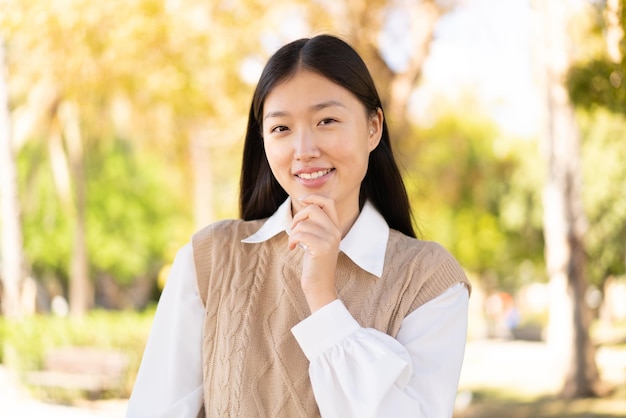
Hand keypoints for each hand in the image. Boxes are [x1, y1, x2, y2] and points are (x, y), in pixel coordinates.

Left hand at [288, 195, 340, 312]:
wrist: (320, 286)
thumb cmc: (315, 263)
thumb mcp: (318, 241)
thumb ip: (315, 225)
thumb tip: (305, 204)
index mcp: (336, 228)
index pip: (328, 202)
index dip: (314, 197)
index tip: (301, 201)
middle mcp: (336, 231)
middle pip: (313, 208)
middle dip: (298, 216)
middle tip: (294, 228)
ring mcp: (330, 240)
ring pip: (304, 224)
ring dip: (293, 233)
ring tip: (294, 243)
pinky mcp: (322, 248)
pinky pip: (300, 234)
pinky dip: (292, 240)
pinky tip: (293, 248)